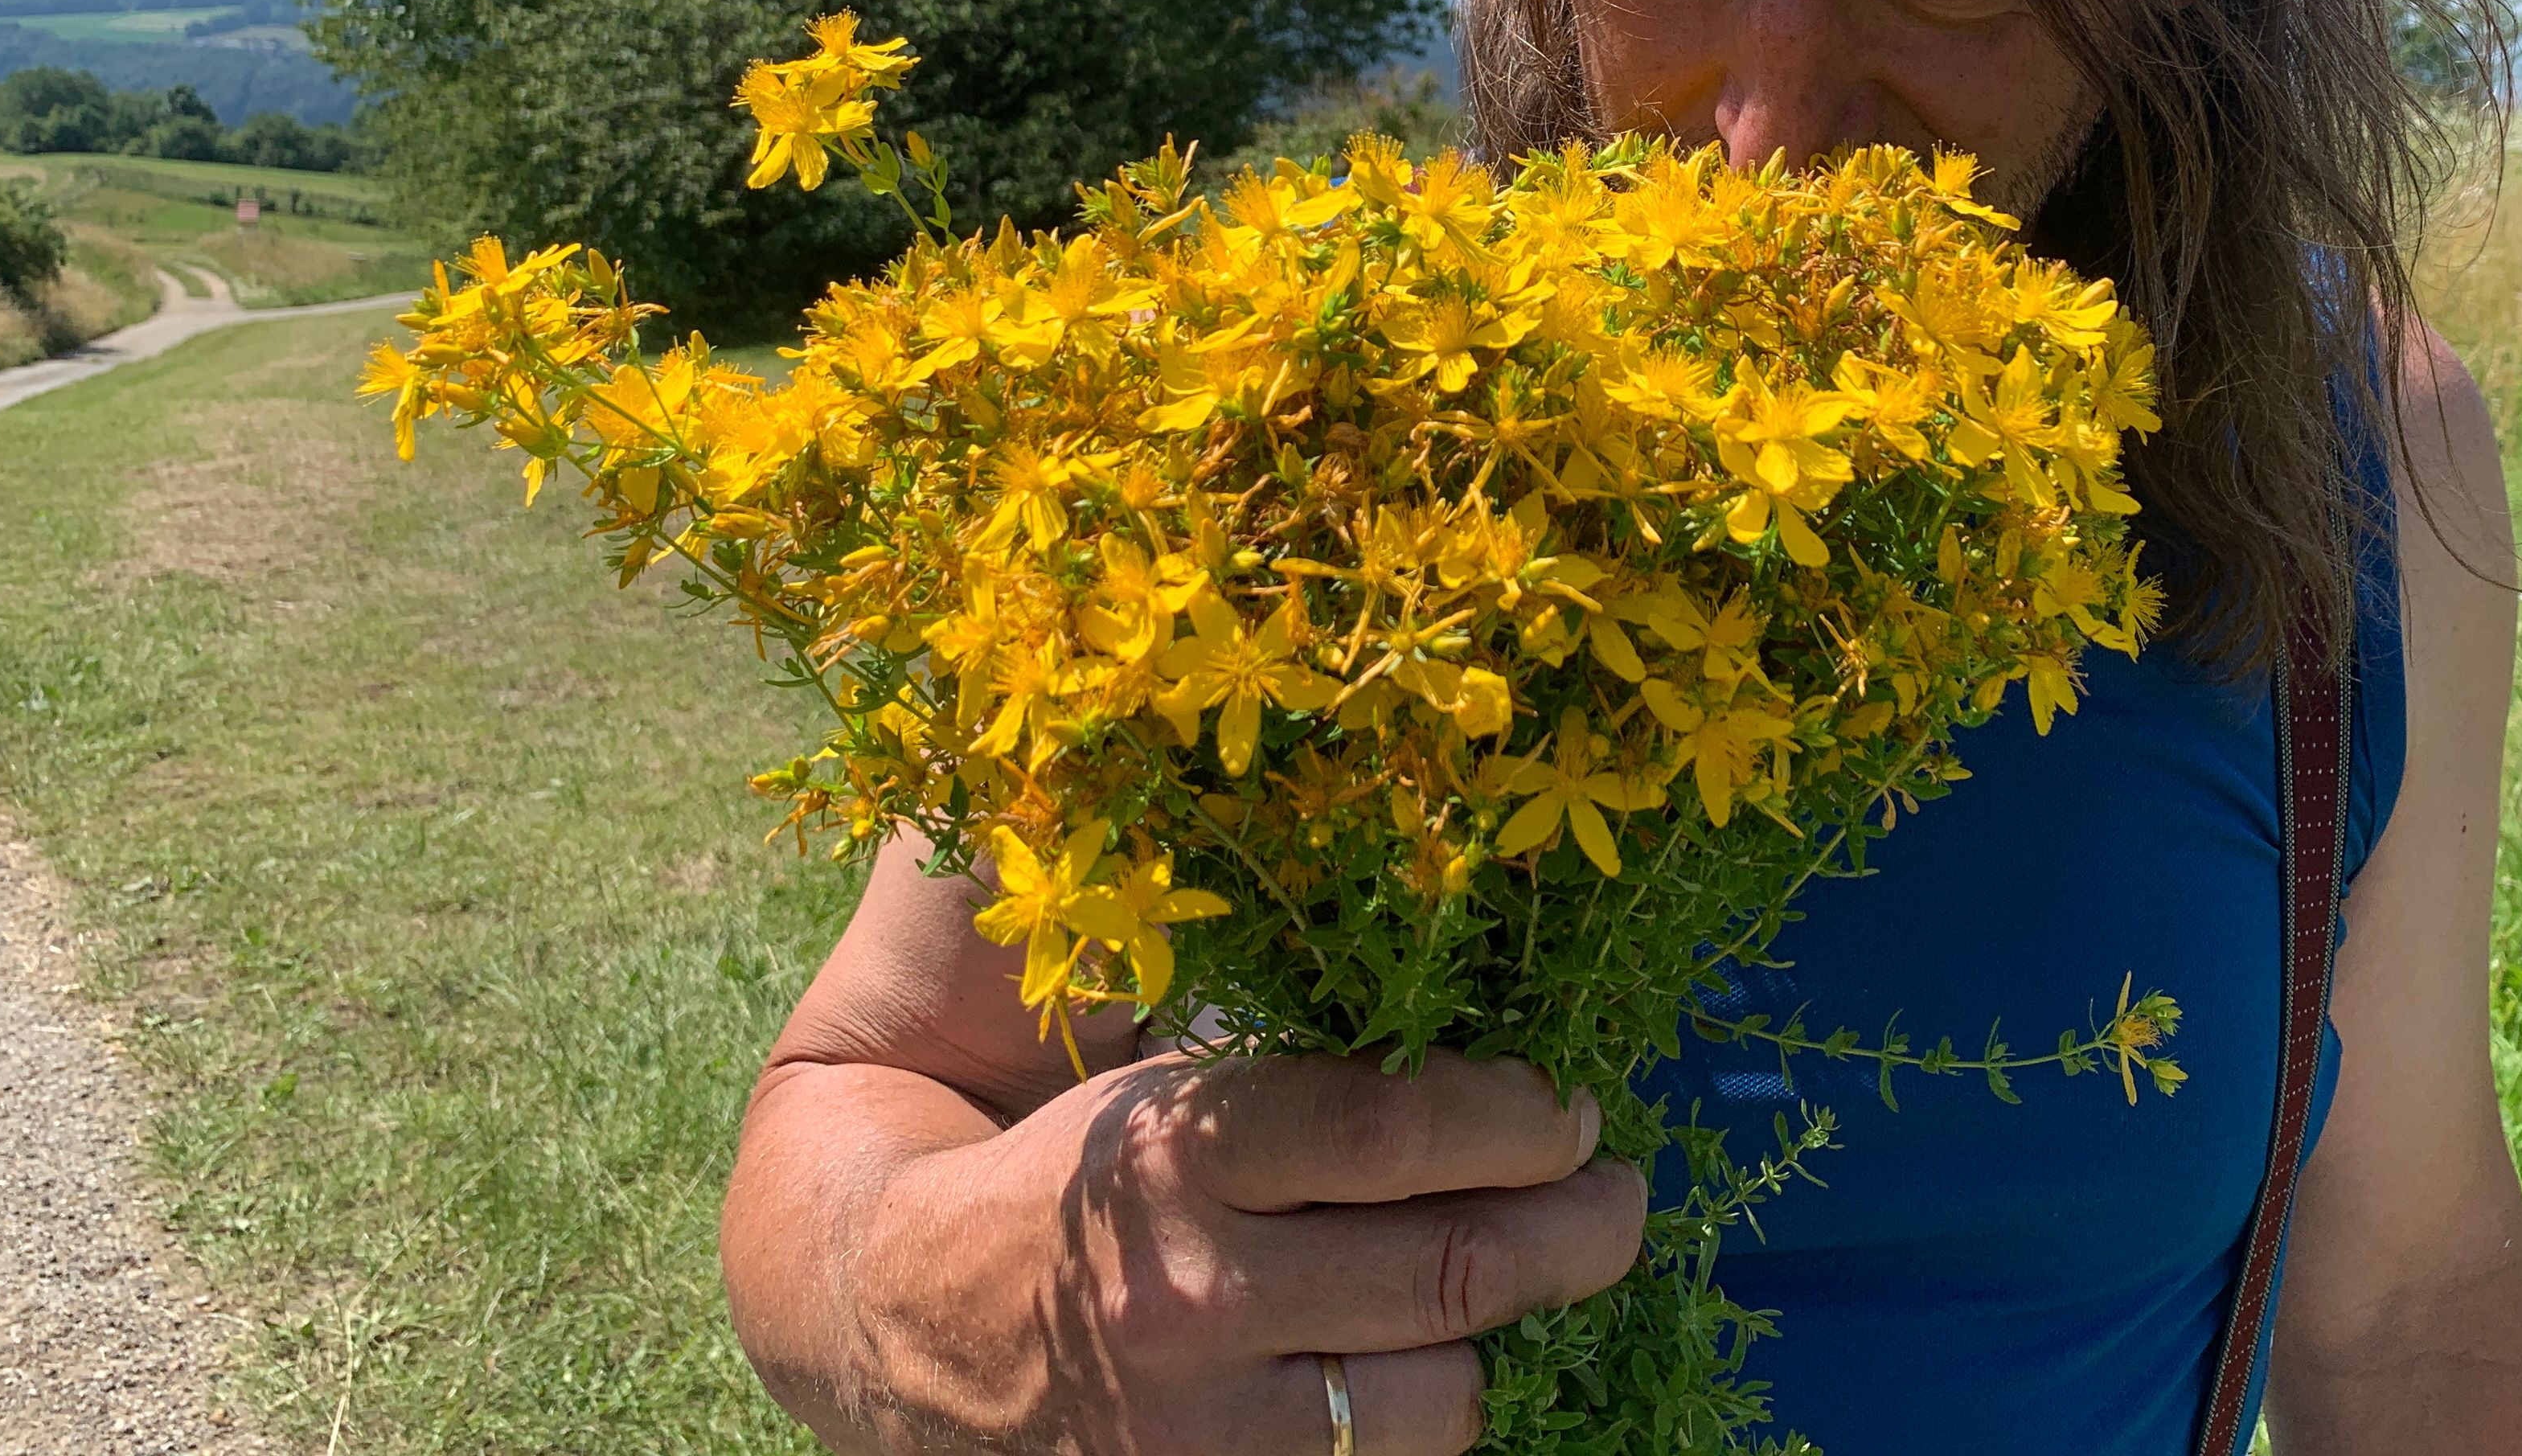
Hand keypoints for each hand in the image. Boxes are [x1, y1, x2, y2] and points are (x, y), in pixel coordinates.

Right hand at [843, 1048, 1646, 1455]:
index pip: (1401, 1130)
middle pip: (1455, 1271)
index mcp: (1178, 1153)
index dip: (1524, 1118)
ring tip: (1494, 1294)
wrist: (904, 1321)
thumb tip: (1520, 1105)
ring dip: (1493, 1344)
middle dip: (1578, 1229)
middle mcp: (1193, 1296)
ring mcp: (1198, 1431)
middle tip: (1618, 1198)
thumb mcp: (1169, 1099)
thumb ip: (1320, 1099)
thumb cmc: (1075, 1184)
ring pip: (1440, 1401)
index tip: (1574, 1111)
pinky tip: (1424, 1375)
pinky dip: (1420, 1426)